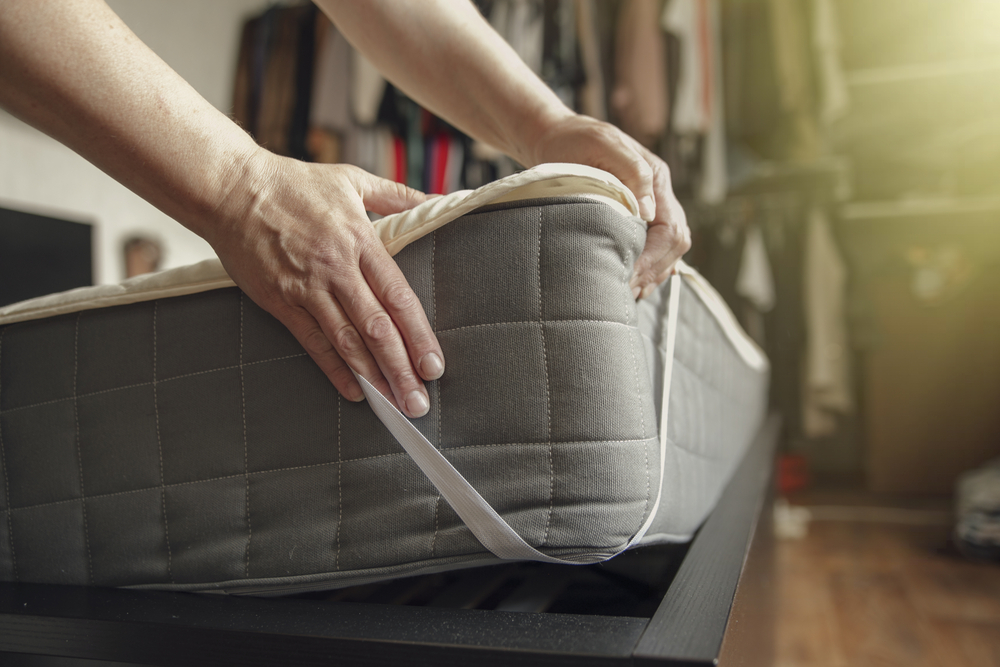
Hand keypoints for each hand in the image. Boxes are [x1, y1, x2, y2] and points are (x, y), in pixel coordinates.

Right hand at [210, 150, 443, 417]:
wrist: (231, 188)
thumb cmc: (295, 184)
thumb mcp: (353, 180)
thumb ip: (399, 196)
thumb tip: (441, 200)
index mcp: (360, 241)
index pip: (398, 296)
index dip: (418, 334)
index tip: (434, 365)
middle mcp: (336, 269)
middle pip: (376, 327)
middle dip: (401, 368)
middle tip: (419, 401)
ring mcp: (306, 288)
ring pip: (346, 340)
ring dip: (372, 376)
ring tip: (394, 404)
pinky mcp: (279, 301)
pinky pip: (311, 342)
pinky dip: (333, 369)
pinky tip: (353, 391)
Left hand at [530, 114, 690, 298]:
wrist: (553, 136)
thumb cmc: (573, 140)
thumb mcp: (602, 146)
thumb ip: (632, 173)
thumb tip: (649, 213)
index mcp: (654, 176)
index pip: (671, 227)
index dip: (653, 256)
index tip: (630, 275)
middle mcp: (657, 193)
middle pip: (675, 242)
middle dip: (654, 269)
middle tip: (629, 290)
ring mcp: (648, 205)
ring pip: (667, 249)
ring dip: (652, 273)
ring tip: (630, 293)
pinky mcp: (634, 216)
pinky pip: (652, 247)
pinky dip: (645, 268)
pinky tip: (632, 283)